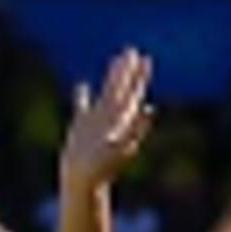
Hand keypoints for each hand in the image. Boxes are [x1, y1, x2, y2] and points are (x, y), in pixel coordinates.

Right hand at [58, 48, 156, 193]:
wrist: (84, 180)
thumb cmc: (104, 167)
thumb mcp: (122, 146)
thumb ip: (136, 127)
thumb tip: (150, 109)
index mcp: (124, 120)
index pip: (134, 92)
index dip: (139, 76)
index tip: (144, 59)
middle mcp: (113, 118)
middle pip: (123, 89)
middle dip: (127, 71)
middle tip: (131, 51)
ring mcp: (97, 121)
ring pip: (106, 93)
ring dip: (112, 76)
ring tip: (117, 60)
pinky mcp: (80, 126)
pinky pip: (82, 106)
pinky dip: (82, 95)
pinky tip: (81, 85)